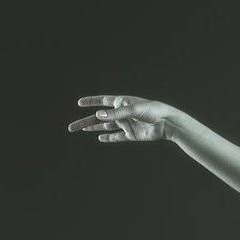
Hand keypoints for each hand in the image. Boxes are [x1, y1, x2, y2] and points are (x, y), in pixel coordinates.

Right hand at [66, 94, 181, 142]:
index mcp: (121, 102)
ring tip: (82, 130)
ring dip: (94, 128)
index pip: (102, 101)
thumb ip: (115, 114)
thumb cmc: (152, 111)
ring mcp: (126, 124)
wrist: (167, 123)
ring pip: (106, 127)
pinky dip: (109, 138)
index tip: (79, 103)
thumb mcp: (132, 109)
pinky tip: (100, 138)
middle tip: (72, 127)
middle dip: (85, 121)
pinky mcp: (132, 135)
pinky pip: (117, 137)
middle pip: (99, 118)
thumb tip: (98, 116)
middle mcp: (122, 113)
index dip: (91, 102)